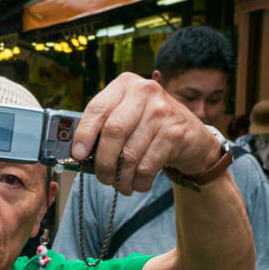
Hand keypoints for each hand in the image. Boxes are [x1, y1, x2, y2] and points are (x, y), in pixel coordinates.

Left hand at [72, 73, 220, 194]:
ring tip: (120, 184)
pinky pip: (147, 165)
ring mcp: (162, 111)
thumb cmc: (148, 127)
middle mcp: (144, 92)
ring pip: (130, 153)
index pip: (97, 109)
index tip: (77, 155)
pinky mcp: (174, 133)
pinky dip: (139, 181)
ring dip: (121, 177)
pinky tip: (137, 184)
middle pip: (113, 132)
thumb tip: (78, 153)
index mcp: (125, 85)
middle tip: (102, 177)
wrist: (191, 135)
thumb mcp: (126, 116)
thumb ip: (104, 127)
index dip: (84, 134)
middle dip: (103, 161)